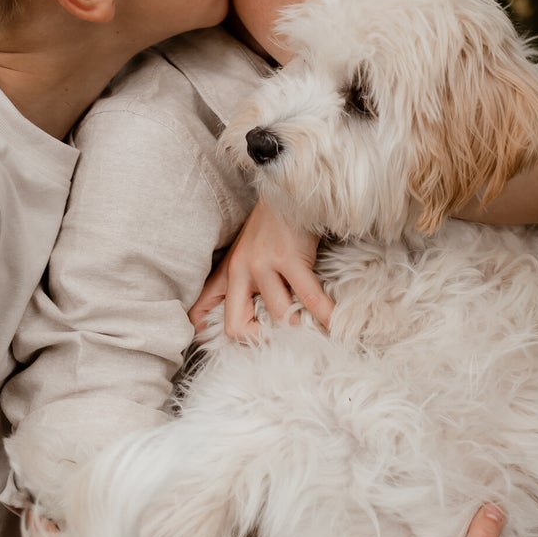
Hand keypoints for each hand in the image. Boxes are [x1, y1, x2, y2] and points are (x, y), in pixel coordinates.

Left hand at [189, 200, 334, 338]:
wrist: (288, 188)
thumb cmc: (272, 224)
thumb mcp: (246, 252)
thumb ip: (238, 282)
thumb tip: (230, 318)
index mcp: (228, 272)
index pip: (200, 313)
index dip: (209, 338)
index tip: (235, 348)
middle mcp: (239, 271)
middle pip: (237, 328)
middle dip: (262, 343)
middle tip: (284, 345)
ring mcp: (262, 264)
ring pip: (279, 316)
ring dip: (301, 329)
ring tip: (317, 335)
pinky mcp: (288, 258)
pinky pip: (310, 299)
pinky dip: (326, 317)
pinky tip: (336, 325)